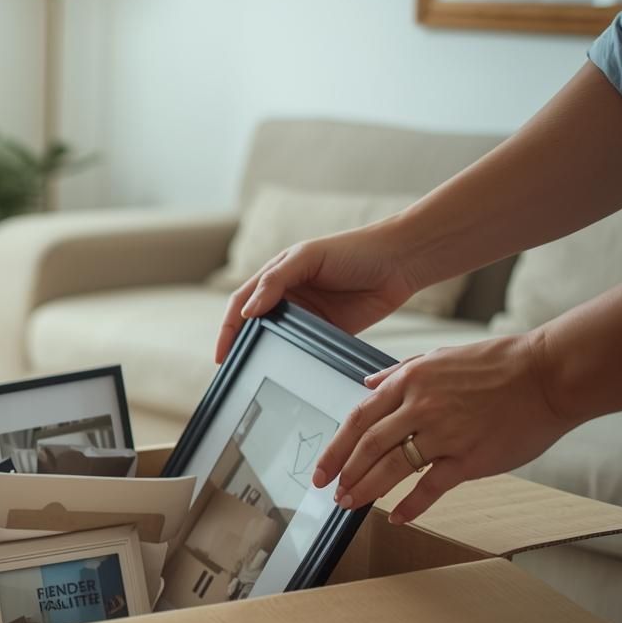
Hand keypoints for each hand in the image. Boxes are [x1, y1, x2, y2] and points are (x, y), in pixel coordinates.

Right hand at [214, 220, 423, 363]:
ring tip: (255, 373)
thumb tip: (247, 311)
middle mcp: (288, 296)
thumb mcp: (307, 257)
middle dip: (241, 345)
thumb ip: (275, 281)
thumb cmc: (354, 249)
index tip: (221, 354)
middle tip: (233, 370)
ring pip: (278, 338)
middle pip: (254, 324)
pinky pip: (306, 348)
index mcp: (277, 274)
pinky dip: (296, 359)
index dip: (227, 328)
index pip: (241, 302)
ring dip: (266, 354)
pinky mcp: (329, 331)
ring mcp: (308, 315)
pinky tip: (289, 370)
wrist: (399, 262)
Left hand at [311, 331, 578, 523]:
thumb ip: (400, 372)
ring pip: (391, 468)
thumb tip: (368, 384)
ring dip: (366, 489)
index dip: (335, 447)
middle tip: (331, 492)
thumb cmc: (499, 364)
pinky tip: (396, 517)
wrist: (548, 374)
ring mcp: (444, 433)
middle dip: (343, 473)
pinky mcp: (469, 458)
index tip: (322, 468)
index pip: (358, 419)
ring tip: (350, 505)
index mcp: (410, 380)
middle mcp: (420, 406)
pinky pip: (430, 487)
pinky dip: (411, 506)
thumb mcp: (440, 356)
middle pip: (367, 446)